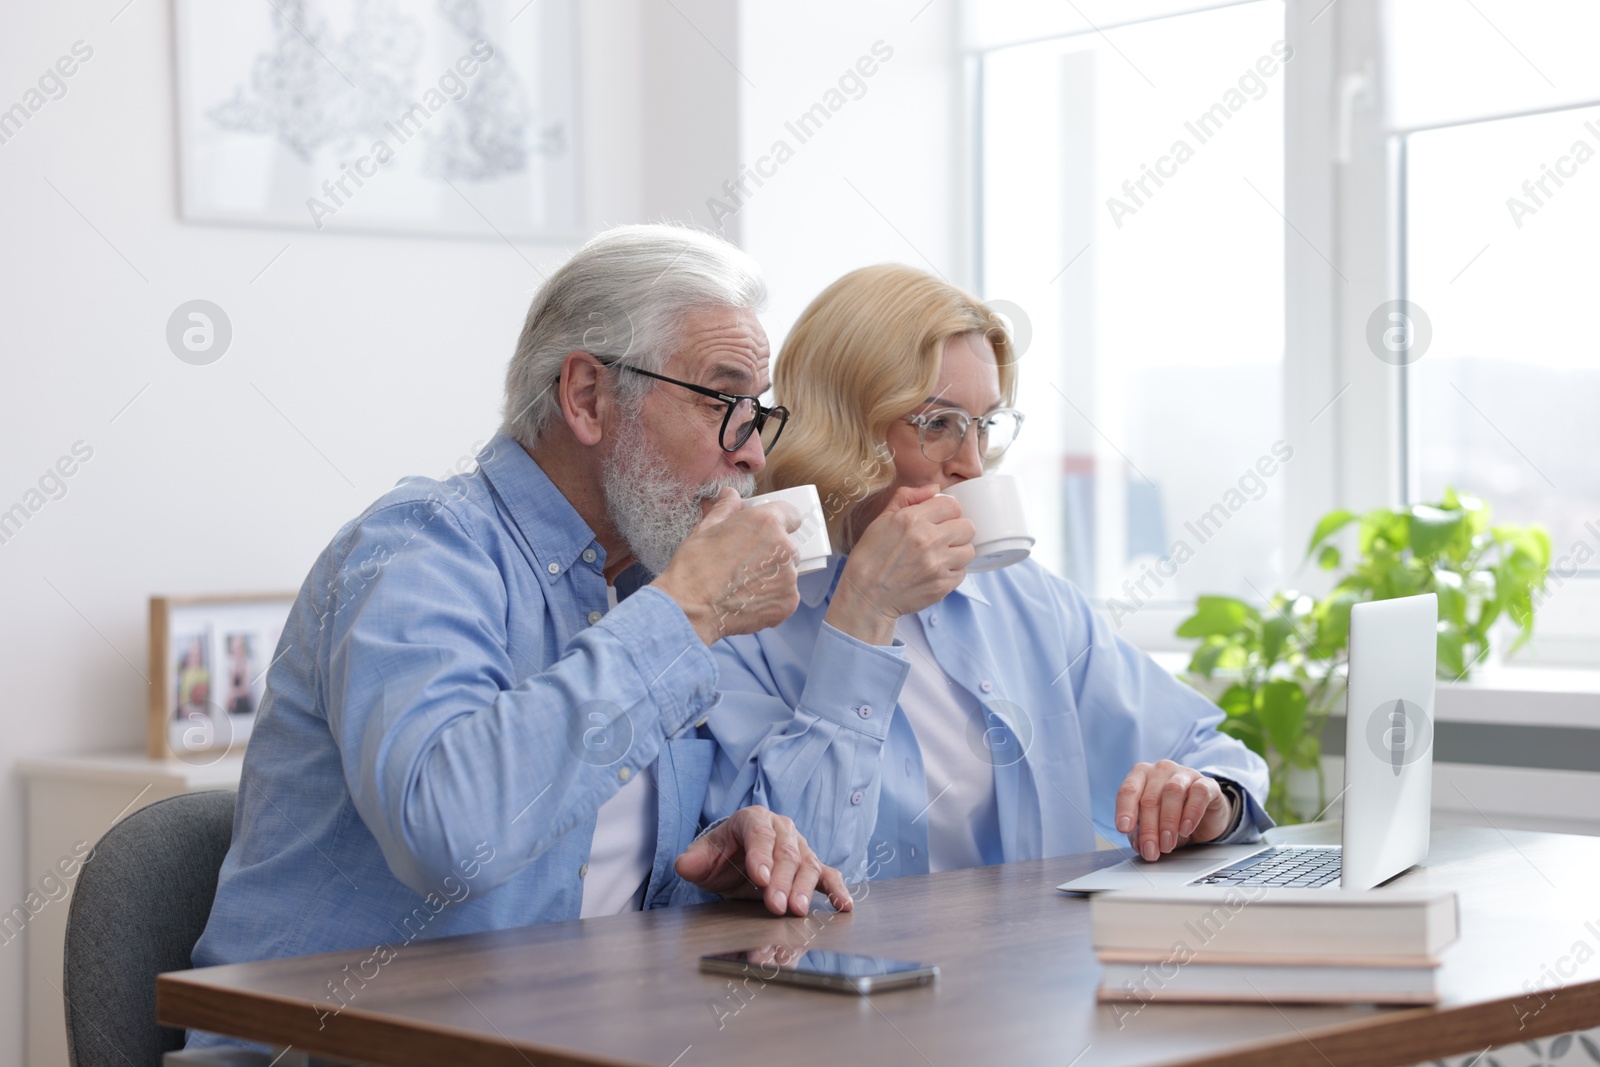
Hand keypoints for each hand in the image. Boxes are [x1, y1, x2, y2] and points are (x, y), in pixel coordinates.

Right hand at [653, 488, 802, 644]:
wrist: (689, 608)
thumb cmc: (694, 567)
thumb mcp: (706, 529)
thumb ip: (726, 508)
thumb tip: (730, 494)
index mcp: (767, 523)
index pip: (791, 514)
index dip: (779, 522)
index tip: (767, 531)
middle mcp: (784, 548)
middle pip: (788, 545)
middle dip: (772, 551)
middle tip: (746, 562)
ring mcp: (789, 578)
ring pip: (787, 571)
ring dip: (771, 575)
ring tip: (743, 584)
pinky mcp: (788, 603)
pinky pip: (785, 595)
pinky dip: (771, 597)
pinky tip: (747, 599)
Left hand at [673, 805, 854, 916]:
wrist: (736, 862)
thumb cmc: (721, 856)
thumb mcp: (702, 857)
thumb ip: (693, 860)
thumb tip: (685, 865)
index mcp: (753, 819)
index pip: (759, 833)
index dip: (760, 855)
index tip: (759, 877)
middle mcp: (781, 829)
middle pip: (786, 852)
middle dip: (782, 879)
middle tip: (777, 904)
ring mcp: (800, 848)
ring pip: (807, 865)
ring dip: (804, 889)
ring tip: (797, 911)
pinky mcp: (812, 867)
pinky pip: (828, 876)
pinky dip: (837, 890)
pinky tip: (844, 905)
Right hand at [826, 485, 974, 643]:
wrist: (865, 595)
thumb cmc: (870, 558)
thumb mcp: (882, 520)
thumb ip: (908, 498)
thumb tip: (934, 489)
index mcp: (913, 520)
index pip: (953, 505)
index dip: (948, 511)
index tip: (941, 519)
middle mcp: (928, 540)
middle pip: (968, 527)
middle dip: (957, 530)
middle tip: (944, 538)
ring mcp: (937, 565)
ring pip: (969, 551)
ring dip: (958, 552)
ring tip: (941, 556)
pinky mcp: (942, 586)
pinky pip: (962, 573)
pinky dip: (952, 572)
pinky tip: (936, 572)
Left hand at [1115, 760, 1234, 860]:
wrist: (1205, 816)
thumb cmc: (1172, 816)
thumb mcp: (1152, 826)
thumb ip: (1141, 834)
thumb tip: (1139, 845)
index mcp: (1141, 775)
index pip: (1128, 790)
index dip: (1125, 810)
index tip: (1123, 828)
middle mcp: (1161, 770)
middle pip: (1150, 798)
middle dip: (1149, 828)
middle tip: (1151, 850)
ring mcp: (1184, 774)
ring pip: (1172, 792)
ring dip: (1168, 822)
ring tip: (1168, 844)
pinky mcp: (1206, 783)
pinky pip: (1199, 793)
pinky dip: (1191, 813)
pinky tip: (1186, 829)